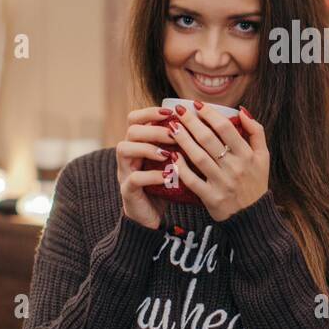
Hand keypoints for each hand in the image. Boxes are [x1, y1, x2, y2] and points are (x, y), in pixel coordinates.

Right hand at [116, 105, 179, 228]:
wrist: (150, 216)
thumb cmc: (165, 185)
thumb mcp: (172, 162)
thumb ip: (179, 145)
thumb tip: (205, 126)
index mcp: (138, 144)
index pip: (135, 118)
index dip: (150, 112)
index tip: (170, 112)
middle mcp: (128, 155)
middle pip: (131, 130)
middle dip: (154, 130)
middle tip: (174, 135)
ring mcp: (124, 172)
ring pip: (124, 149)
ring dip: (148, 148)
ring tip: (168, 154)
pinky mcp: (127, 191)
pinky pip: (134, 178)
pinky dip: (152, 176)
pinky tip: (168, 176)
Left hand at [166, 103, 269, 221]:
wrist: (252, 217)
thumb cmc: (255, 182)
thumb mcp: (264, 156)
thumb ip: (256, 132)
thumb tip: (242, 110)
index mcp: (248, 155)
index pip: (226, 128)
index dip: (210, 114)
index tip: (197, 105)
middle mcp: (235, 167)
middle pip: (209, 139)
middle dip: (192, 122)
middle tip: (179, 110)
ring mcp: (222, 183)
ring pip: (198, 157)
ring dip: (183, 140)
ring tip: (172, 127)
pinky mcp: (211, 198)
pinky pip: (193, 181)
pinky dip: (182, 168)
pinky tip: (173, 156)